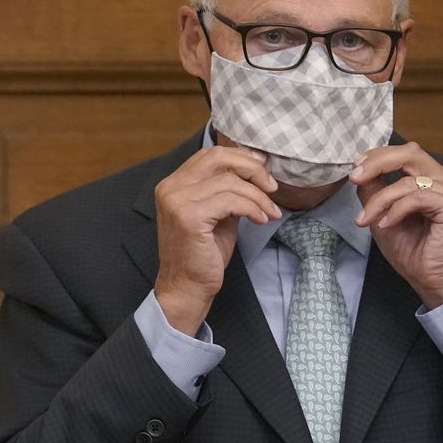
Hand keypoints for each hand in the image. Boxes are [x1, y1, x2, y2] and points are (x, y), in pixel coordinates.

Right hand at [154, 146, 280, 333]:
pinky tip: (261, 220)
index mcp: (174, 184)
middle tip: (272, 187)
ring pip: (230, 182)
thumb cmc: (203, 255)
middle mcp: (170, 188)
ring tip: (270, 212)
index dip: (241, 157)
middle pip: (218, 158)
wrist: (187, 288)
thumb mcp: (218, 214)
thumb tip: (257, 168)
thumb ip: (229, 191)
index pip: (210, 154)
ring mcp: (177, 201)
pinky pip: (231, 201)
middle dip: (252, 169)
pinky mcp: (189, 217)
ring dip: (258, 196)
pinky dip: (252, 208)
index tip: (264, 167)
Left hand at [349, 142, 442, 308]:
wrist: (433, 282)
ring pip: (408, 181)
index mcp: (433, 178)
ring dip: (381, 200)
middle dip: (377, 162)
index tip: (355, 169)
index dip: (378, 156)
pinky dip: (397, 210)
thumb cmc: (413, 253)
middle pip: (410, 153)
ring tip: (367, 220)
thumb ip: (375, 191)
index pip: (405, 153)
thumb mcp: (383, 216)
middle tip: (355, 177)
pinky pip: (418, 197)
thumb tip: (360, 171)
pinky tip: (387, 225)